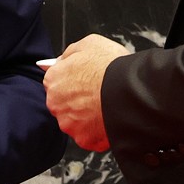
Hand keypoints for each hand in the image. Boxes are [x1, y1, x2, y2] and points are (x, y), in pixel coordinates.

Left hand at [44, 34, 128, 151]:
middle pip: (63, 103)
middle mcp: (56, 103)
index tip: (83, 81)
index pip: (56, 81)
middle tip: (96, 93)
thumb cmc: (111, 66)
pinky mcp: (84, 139)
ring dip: (86, 117)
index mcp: (53, 79)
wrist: (130, 91)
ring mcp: (69, 124)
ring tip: (105, 106)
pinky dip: (98, 131)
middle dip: (77, 100)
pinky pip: (89, 137)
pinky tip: (109, 120)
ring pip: (75, 122)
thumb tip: (64, 60)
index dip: (72, 79)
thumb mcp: (90, 43)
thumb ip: (71, 53)